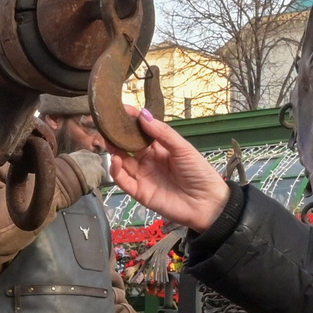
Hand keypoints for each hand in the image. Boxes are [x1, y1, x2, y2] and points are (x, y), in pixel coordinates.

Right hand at [107, 108, 230, 231]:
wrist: (206, 203)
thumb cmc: (198, 173)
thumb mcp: (182, 148)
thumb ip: (162, 133)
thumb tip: (143, 114)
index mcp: (161, 149)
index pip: (142, 132)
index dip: (132, 121)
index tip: (121, 109)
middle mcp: (149, 161)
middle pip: (128, 146)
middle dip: (117, 135)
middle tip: (106, 123)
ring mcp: (143, 177)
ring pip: (122, 162)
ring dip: (113, 150)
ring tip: (106, 138)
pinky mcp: (140, 193)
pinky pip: (124, 181)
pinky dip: (116, 171)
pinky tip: (115, 159)